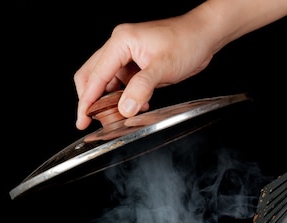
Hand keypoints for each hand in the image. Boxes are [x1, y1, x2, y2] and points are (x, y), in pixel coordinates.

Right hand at [74, 15, 215, 129]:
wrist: (204, 36)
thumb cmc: (187, 42)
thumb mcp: (164, 67)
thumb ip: (142, 88)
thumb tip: (125, 108)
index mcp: (120, 42)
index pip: (95, 75)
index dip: (87, 100)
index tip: (82, 119)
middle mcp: (120, 46)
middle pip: (93, 76)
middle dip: (92, 100)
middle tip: (92, 122)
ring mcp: (128, 55)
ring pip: (108, 82)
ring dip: (111, 101)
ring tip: (118, 118)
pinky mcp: (138, 64)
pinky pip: (124, 83)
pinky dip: (125, 97)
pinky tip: (137, 106)